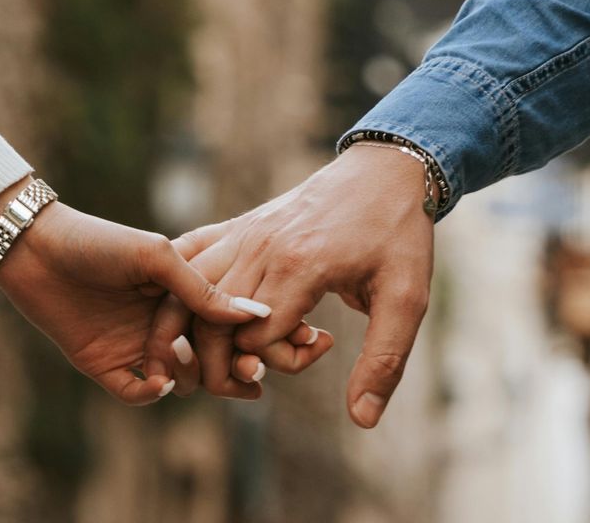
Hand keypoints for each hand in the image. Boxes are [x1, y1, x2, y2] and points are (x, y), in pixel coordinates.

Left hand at [0, 179, 271, 403]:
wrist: (35, 251)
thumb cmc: (99, 242)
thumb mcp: (157, 258)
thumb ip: (201, 289)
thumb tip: (254, 315)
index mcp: (178, 290)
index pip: (220, 322)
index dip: (241, 338)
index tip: (263, 350)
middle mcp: (161, 319)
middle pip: (205, 355)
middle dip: (226, 369)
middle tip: (246, 377)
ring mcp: (133, 343)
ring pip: (176, 378)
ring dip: (189, 380)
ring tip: (192, 369)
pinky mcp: (103, 364)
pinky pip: (135, 392)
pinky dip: (151, 394)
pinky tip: (158, 380)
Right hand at [146, 145, 433, 425]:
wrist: (385, 169)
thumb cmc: (399, 233)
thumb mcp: (407, 298)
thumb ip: (384, 360)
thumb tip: (363, 420)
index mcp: (301, 265)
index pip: (254, 339)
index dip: (277, 362)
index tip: (318, 346)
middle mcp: (262, 247)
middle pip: (211, 320)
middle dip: (230, 359)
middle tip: (273, 359)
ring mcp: (246, 232)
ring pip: (190, 291)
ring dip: (200, 330)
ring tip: (239, 346)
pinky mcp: (241, 224)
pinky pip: (191, 254)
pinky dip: (182, 286)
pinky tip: (200, 309)